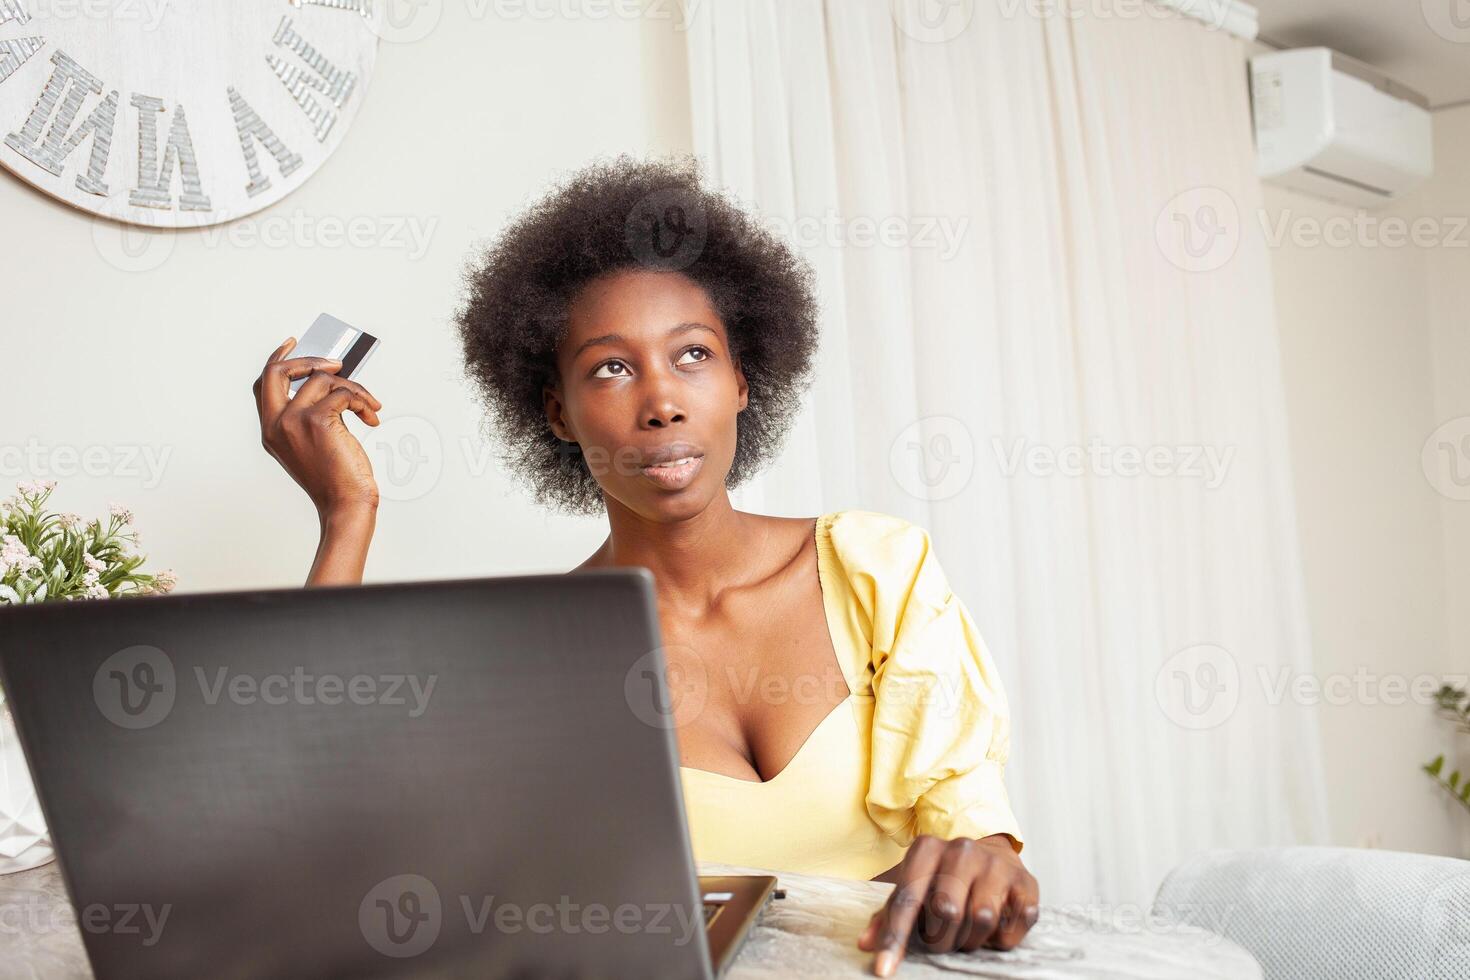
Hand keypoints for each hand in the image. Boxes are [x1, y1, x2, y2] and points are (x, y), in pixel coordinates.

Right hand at [253, 336, 382, 515]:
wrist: (346, 502)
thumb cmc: (336, 476)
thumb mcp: (313, 441)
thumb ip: (310, 412)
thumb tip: (328, 380)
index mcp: (271, 430)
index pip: (264, 384)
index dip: (278, 359)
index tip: (294, 343)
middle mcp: (276, 424)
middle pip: (278, 371)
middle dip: (309, 359)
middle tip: (338, 363)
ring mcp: (293, 421)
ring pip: (322, 379)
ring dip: (354, 389)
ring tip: (369, 407)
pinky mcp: (317, 420)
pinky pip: (343, 393)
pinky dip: (362, 400)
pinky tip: (371, 417)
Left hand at [858, 834, 1037, 975]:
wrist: (993, 853)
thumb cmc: (944, 877)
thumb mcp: (915, 886)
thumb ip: (890, 914)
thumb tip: (866, 944)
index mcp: (927, 849)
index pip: (907, 900)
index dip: (895, 938)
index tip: (884, 969)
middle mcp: (963, 850)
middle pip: (946, 912)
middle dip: (940, 939)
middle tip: (943, 938)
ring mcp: (997, 865)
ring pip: (981, 919)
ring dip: (971, 940)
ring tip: (967, 932)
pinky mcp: (1027, 884)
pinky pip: (1010, 929)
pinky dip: (999, 940)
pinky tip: (993, 926)